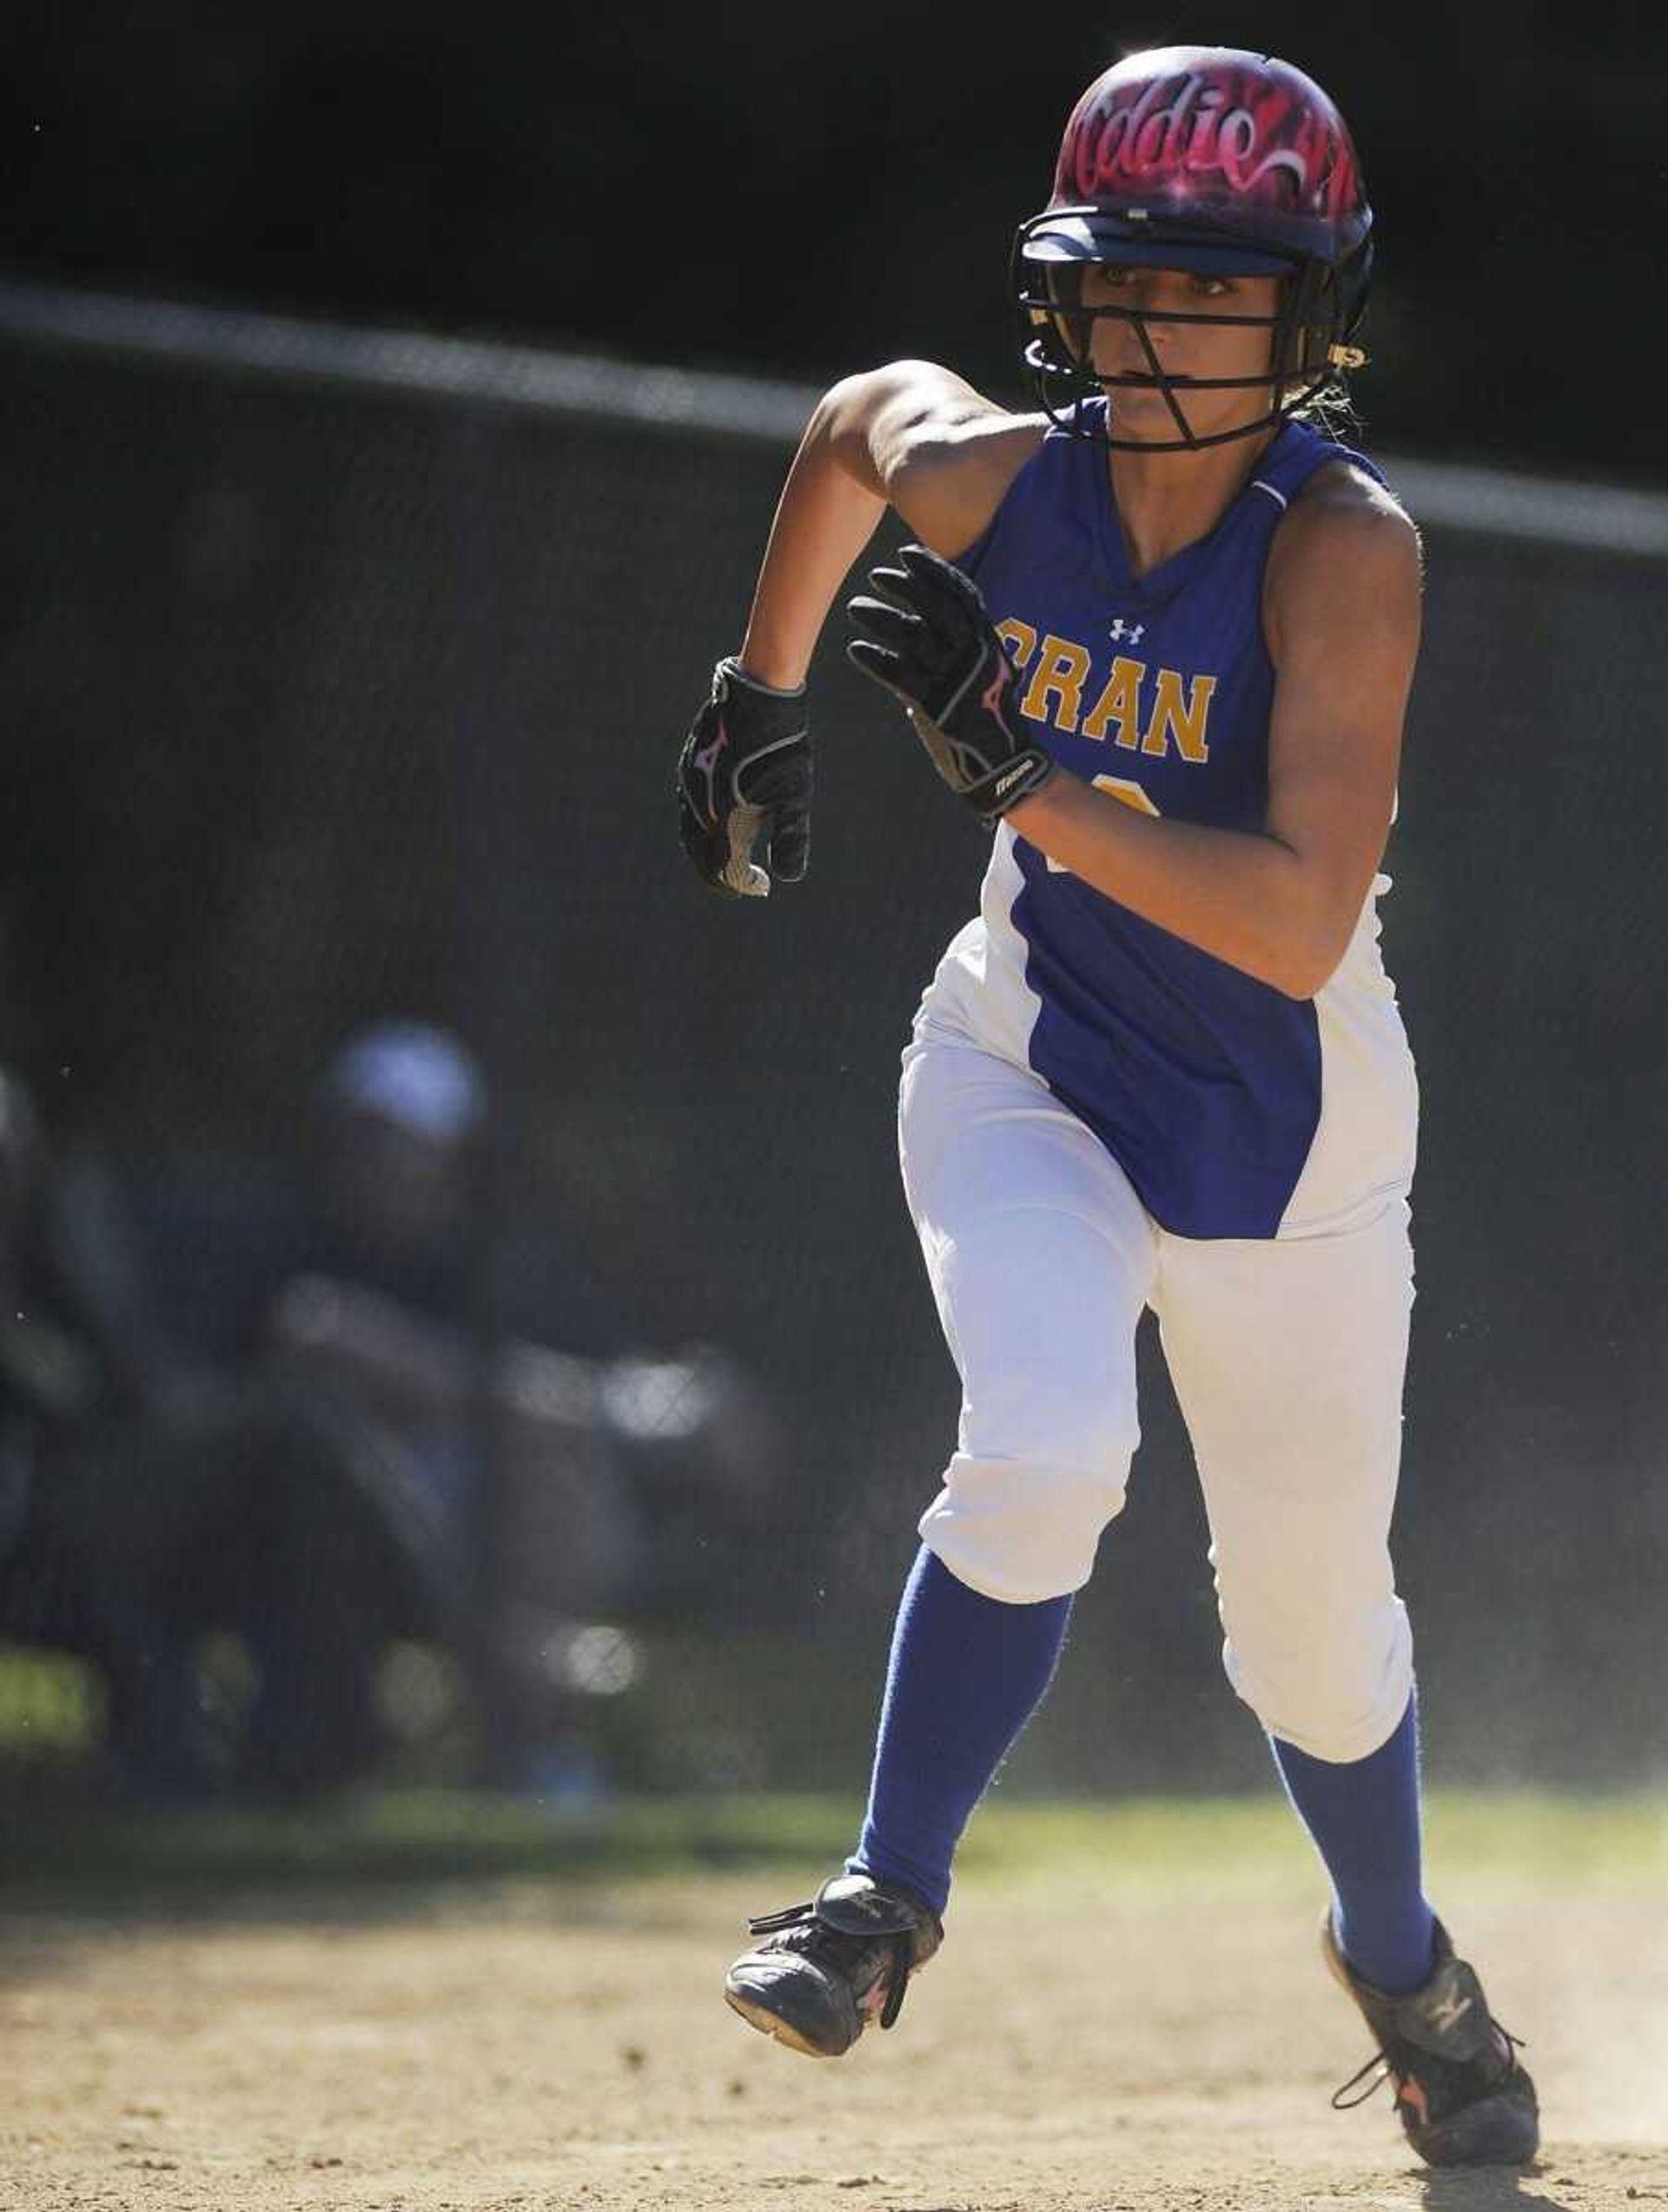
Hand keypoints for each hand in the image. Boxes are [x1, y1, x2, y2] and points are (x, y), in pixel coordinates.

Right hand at [677, 658, 811, 897]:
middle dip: (718, 873)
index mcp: (722, 817)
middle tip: (736, 885)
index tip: (761, 888)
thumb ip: (790, 837)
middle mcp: (699, 804)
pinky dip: (702, 824)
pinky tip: (717, 821)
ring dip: (707, 849)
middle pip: (701, 853)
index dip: (742, 882)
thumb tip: (790, 877)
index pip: (724, 866)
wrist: (760, 695)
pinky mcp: (691, 764)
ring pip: (692, 829)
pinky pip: (690, 805)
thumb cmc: (781, 747)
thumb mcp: (793, 795)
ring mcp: (691, 782)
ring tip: (726, 859)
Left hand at [846, 544, 1055, 825]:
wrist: (1003, 766)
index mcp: (989, 642)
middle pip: (936, 608)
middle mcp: (973, 655)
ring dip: (881, 618)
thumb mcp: (988, 673)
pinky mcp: (935, 706)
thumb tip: (921, 625)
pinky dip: (875, 660)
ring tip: (855, 607)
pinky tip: (855, 650)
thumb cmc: (991, 719)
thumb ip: (960, 648)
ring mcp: (954, 679)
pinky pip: (898, 675)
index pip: (963, 594)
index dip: (935, 571)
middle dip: (906, 586)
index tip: (910, 554)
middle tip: (877, 575)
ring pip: (912, 637)